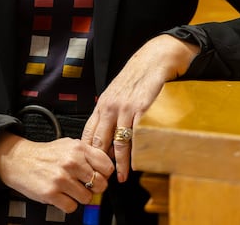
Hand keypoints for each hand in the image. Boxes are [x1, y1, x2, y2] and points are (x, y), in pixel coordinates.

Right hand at [0, 133, 114, 212]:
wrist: (19, 160)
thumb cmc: (45, 154)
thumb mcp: (68, 145)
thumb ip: (87, 154)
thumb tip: (106, 168)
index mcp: (78, 148)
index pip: (107, 166)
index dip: (104, 174)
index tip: (99, 175)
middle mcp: (71, 162)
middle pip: (100, 184)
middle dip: (94, 187)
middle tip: (85, 184)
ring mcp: (61, 178)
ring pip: (87, 198)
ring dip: (80, 196)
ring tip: (69, 188)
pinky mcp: (51, 193)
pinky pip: (72, 207)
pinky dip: (67, 204)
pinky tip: (61, 195)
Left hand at [81, 34, 198, 182]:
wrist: (153, 60)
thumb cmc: (135, 78)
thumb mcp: (116, 93)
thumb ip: (110, 112)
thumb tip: (106, 135)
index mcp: (102, 104)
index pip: (88, 133)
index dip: (87, 152)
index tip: (88, 167)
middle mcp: (110, 107)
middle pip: (100, 140)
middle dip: (99, 162)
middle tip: (101, 178)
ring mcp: (126, 109)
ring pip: (119, 142)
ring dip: (120, 162)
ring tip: (122, 176)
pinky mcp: (142, 110)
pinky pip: (137, 135)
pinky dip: (137, 150)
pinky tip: (138, 161)